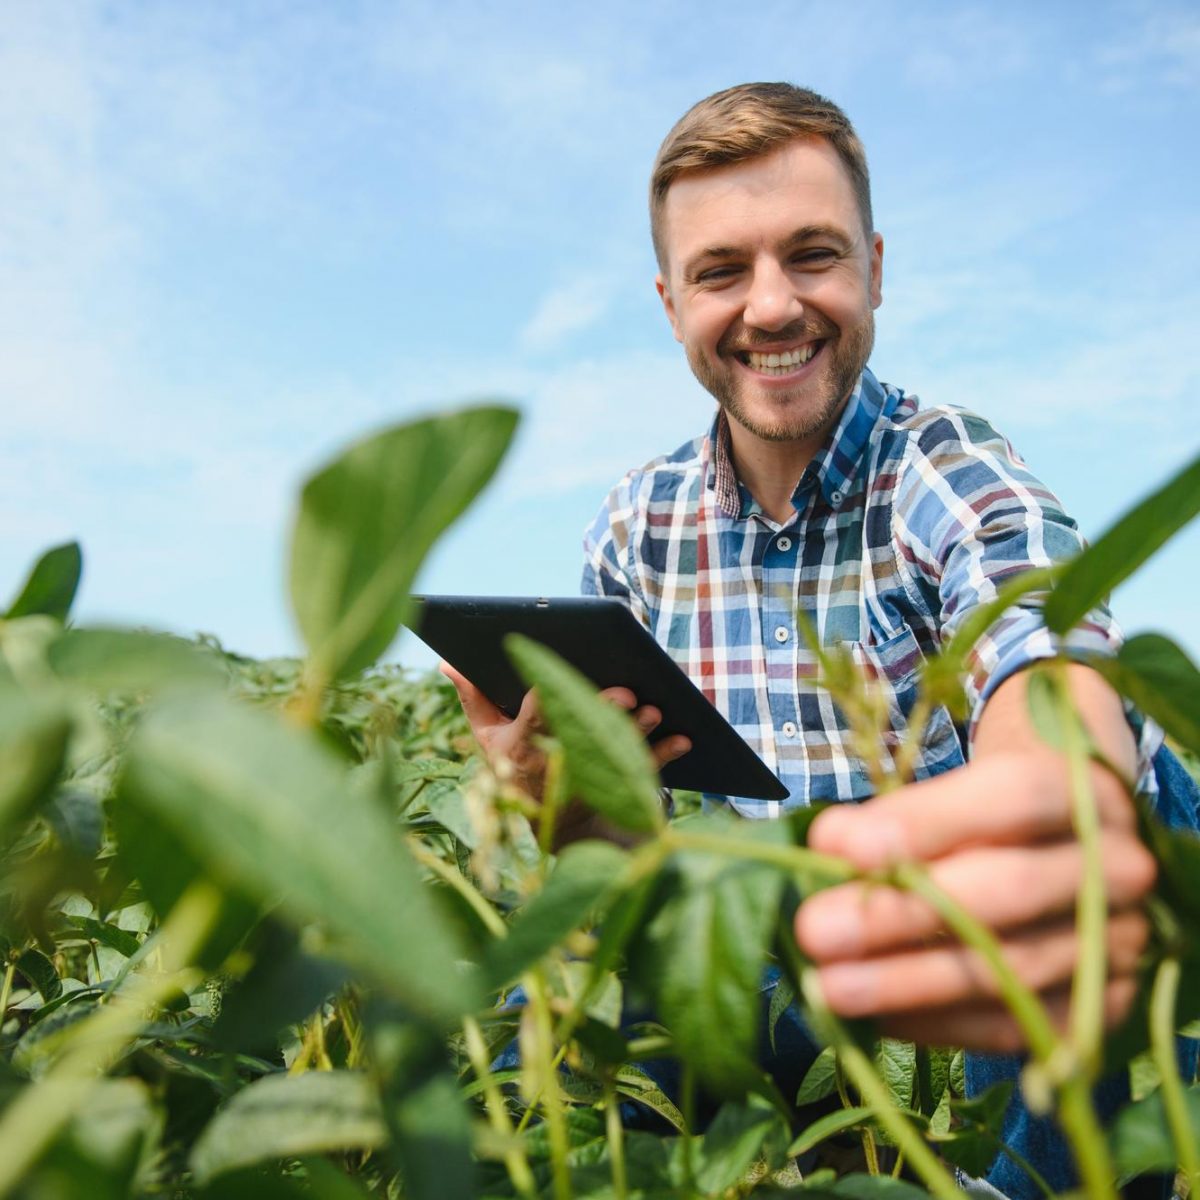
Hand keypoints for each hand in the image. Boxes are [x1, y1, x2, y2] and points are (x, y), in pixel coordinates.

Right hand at [439, 663, 690, 840]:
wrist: (556, 828)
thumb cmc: (519, 770)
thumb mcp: (490, 738)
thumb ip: (473, 698)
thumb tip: (446, 661)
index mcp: (520, 746)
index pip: (531, 720)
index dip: (542, 705)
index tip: (551, 685)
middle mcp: (555, 763)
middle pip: (578, 734)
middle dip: (600, 714)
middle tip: (622, 693)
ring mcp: (591, 778)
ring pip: (614, 752)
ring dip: (636, 732)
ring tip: (652, 710)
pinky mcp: (622, 787)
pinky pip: (647, 771)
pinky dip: (666, 754)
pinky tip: (684, 737)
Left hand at [793, 667, 1155, 1051]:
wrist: (1072, 849)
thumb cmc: (991, 814)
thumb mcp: (954, 793)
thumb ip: (896, 819)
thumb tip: (824, 849)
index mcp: (1079, 790)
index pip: (1013, 797)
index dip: (926, 822)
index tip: (840, 846)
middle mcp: (1116, 866)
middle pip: (1010, 890)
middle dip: (902, 915)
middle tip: (814, 929)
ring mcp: (1118, 941)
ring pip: (1012, 970)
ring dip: (909, 982)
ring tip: (828, 986)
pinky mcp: (1104, 1006)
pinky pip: (1018, 1026)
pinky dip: (939, 1024)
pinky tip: (875, 1018)